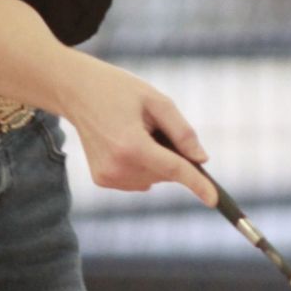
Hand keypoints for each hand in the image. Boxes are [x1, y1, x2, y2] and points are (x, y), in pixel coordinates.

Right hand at [60, 55, 217, 206]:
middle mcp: (118, 167)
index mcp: (131, 145)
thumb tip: (201, 160)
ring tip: (134, 132)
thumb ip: (182, 132)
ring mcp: (108, 177)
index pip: (174, 170)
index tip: (214, 200)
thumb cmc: (119, 91)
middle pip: (166, 173)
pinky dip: (142, 165)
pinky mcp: (103, 180)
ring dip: (156, 160)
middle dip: (171, 155)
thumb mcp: (156, 101)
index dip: (198, 185)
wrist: (76, 92)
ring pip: (154, 179)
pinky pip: (139, 180)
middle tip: (153, 127)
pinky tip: (125, 143)